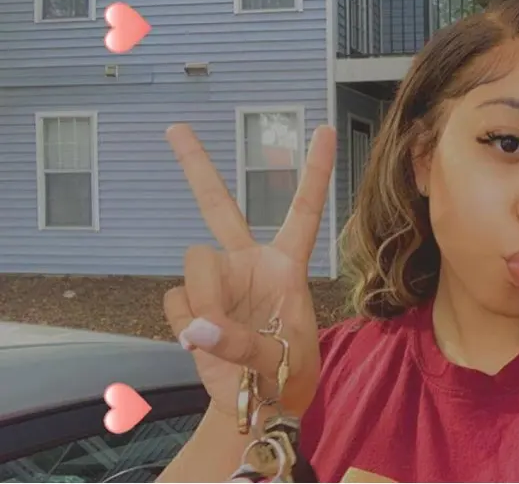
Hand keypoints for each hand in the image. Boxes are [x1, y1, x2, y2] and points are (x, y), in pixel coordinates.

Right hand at [161, 123, 336, 417]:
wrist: (257, 408)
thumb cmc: (288, 378)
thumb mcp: (283, 363)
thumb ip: (244, 345)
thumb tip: (198, 328)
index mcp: (288, 265)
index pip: (303, 210)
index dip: (315, 171)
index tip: (326, 129)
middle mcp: (249, 263)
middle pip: (218, 206)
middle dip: (196, 167)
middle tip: (176, 127)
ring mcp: (217, 281)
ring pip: (195, 263)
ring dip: (205, 301)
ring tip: (223, 338)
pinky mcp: (191, 302)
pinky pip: (176, 300)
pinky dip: (186, 325)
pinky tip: (203, 344)